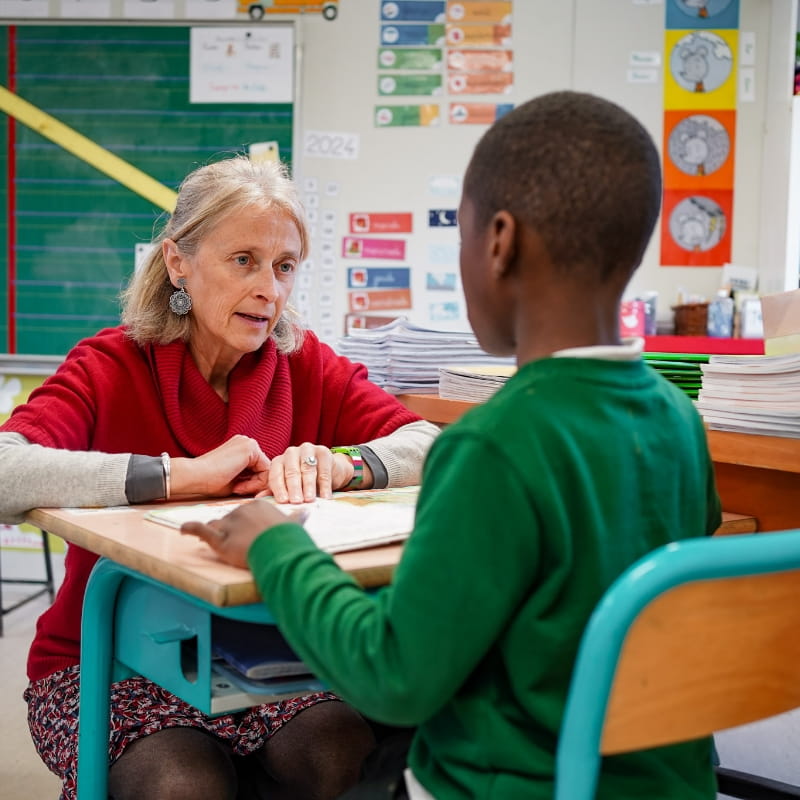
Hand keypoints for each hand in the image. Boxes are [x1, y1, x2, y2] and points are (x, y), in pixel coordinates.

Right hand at [169, 435, 269, 498]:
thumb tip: (266, 487)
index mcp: (241, 448)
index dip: (253, 483)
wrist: (194, 476)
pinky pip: (266, 469)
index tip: (238, 490)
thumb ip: (250, 479)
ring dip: (255, 484)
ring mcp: (248, 443)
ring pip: (266, 469)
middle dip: (255, 483)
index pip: (259, 468)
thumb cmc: (209, 481)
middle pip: (264, 468)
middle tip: (238, 490)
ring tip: (237, 488)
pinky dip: (256, 482)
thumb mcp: (235, 480)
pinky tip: (239, 485)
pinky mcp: (250, 447)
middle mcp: (246, 442)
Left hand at [181, 498, 305, 568]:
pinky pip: (201, 531)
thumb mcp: (293, 525)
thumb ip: (297, 517)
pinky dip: (190, 529)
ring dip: (214, 531)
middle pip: (230, 518)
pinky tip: (182, 529)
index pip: (245, 511)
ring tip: (212, 538)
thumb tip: (307, 511)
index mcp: (258, 505)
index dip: (245, 522)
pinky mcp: (220, 540)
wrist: (280, 551)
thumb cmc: (287, 539)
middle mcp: (241, 511)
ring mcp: (229, 524)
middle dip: (230, 528)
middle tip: (235, 541)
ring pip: (216, 524)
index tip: (249, 531)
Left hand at [259, 442, 353, 503]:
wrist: (329, 472)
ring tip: (309, 499)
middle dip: (293, 488)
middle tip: (296, 501)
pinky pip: (324, 470)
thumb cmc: (304, 481)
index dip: (279, 488)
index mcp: (279, 460)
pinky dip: (325, 485)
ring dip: (308, 486)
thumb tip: (259, 499)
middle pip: (291, 471)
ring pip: (307, 469)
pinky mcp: (323, 452)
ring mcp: (308, 450)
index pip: (276, 474)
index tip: (283, 501)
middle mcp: (291, 452)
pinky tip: (325, 496)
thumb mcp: (289, 486)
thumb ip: (275, 491)